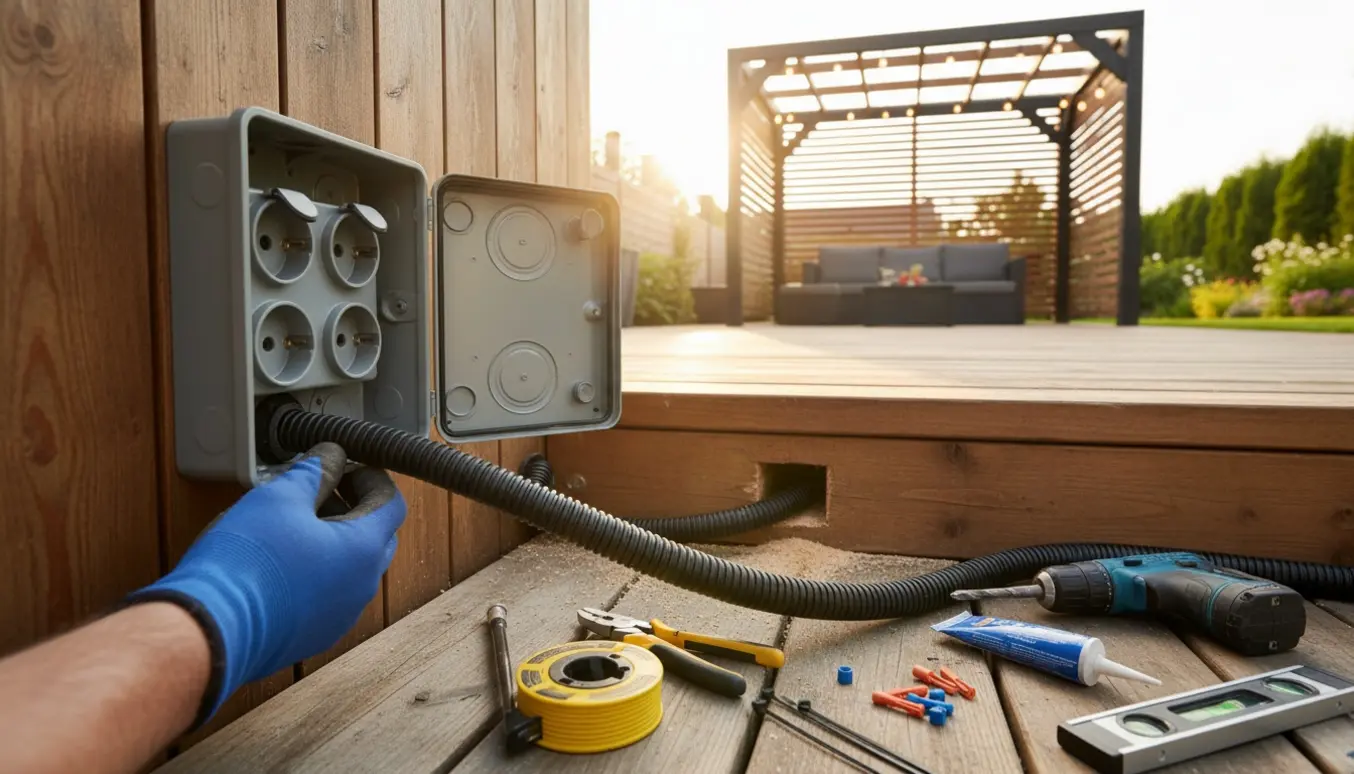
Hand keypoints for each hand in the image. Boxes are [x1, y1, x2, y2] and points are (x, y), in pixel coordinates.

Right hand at [127, 443, 405, 722]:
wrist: (211, 631)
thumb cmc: (245, 561)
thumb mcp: (279, 497)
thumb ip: (314, 471)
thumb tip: (331, 457)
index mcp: (363, 550)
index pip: (391, 503)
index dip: (370, 479)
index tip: (345, 468)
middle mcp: (362, 587)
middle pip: (376, 536)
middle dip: (355, 508)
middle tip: (320, 491)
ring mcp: (340, 615)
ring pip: (352, 567)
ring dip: (334, 540)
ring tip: (294, 523)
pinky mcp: (315, 634)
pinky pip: (330, 595)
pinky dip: (318, 572)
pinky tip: (283, 560)